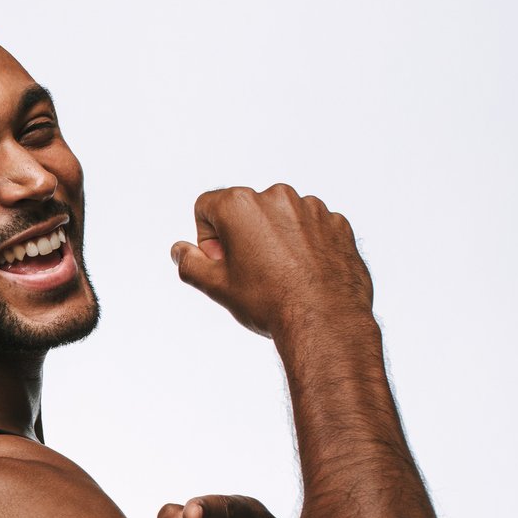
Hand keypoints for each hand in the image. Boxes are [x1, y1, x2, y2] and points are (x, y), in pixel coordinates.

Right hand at [169, 184, 373, 342]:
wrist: (325, 322)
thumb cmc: (269, 303)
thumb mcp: (216, 286)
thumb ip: (190, 263)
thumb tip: (180, 250)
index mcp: (240, 205)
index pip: (206, 207)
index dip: (208, 240)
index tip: (223, 264)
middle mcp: (277, 196)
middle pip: (246, 210)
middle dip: (243, 236)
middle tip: (251, 273)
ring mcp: (311, 207)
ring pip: (280, 218)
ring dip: (275, 239)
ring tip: (281, 275)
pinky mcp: (337, 222)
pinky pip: (312, 227)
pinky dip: (305, 245)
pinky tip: (305, 273)